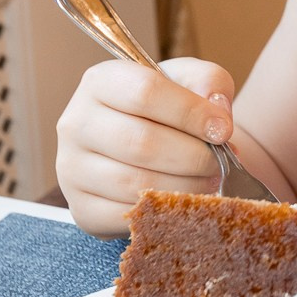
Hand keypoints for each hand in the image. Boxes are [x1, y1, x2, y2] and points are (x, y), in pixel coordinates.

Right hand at [55, 57, 236, 234]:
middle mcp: (77, 123)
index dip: (191, 113)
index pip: (145, 92)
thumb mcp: (190, 79)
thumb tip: (217, 113)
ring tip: (210, 181)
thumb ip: (209, 81)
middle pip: (141, 142)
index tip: (223, 130)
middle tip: (221, 163)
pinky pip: (127, 216)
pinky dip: (164, 212)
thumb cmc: (169, 108)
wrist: (149, 146)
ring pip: (135, 183)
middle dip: (194, 156)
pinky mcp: (82, 208)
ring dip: (185, 186)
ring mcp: (72, 169)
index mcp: (100, 82)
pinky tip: (184, 202)